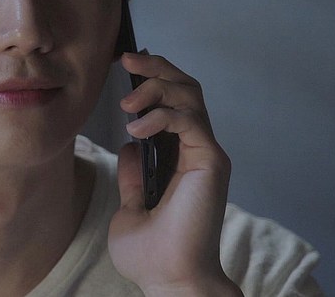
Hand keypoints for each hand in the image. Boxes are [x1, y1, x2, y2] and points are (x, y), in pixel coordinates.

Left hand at [108, 52, 241, 296]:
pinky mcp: (210, 161)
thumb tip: (130, 146)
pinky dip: (161, 115)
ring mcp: (206, 153)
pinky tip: (137, 128)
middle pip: (186, 87)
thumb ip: (134, 174)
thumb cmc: (153, 253)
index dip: (153, 77)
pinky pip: (189, 119)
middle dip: (157, 67)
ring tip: (128, 101)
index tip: (124, 66)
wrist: (169, 278)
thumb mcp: (130, 206)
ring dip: (157, 86)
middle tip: (127, 59)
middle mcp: (197, 149)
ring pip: (191, 94)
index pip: (173, 102)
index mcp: (180, 157)